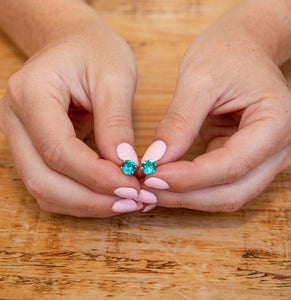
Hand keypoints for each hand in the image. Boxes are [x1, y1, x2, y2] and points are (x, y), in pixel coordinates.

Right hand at [0, 18, 142, 216]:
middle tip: (134, 201)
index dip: (96, 176)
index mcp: (31, 93)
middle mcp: (16, 120)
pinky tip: (110, 196)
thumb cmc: (94, 51)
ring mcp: (21, 138)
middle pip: (44, 179)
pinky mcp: (34, 149)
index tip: (133, 187)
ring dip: (87, 204)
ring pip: (45, 189)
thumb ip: (116, 123)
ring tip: (128, 202)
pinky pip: (52, 185)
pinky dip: (80, 197)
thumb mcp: (114, 77)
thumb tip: (126, 167)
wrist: (73, 42)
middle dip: (92, 200)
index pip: (58, 149)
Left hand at [141, 2, 290, 211]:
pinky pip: (221, 185)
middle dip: (186, 196)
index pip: (231, 165)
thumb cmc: (226, 53)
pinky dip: (192, 189)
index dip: (188, 178)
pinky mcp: (250, 159)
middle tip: (147, 191)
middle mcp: (282, 146)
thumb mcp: (198, 80)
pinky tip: (166, 183)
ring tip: (152, 190)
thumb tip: (154, 161)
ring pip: (228, 195)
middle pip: (233, 191)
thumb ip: (178, 123)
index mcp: (278, 121)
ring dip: (188, 197)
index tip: (150, 177)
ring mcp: (268, 156)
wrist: (242, 47)